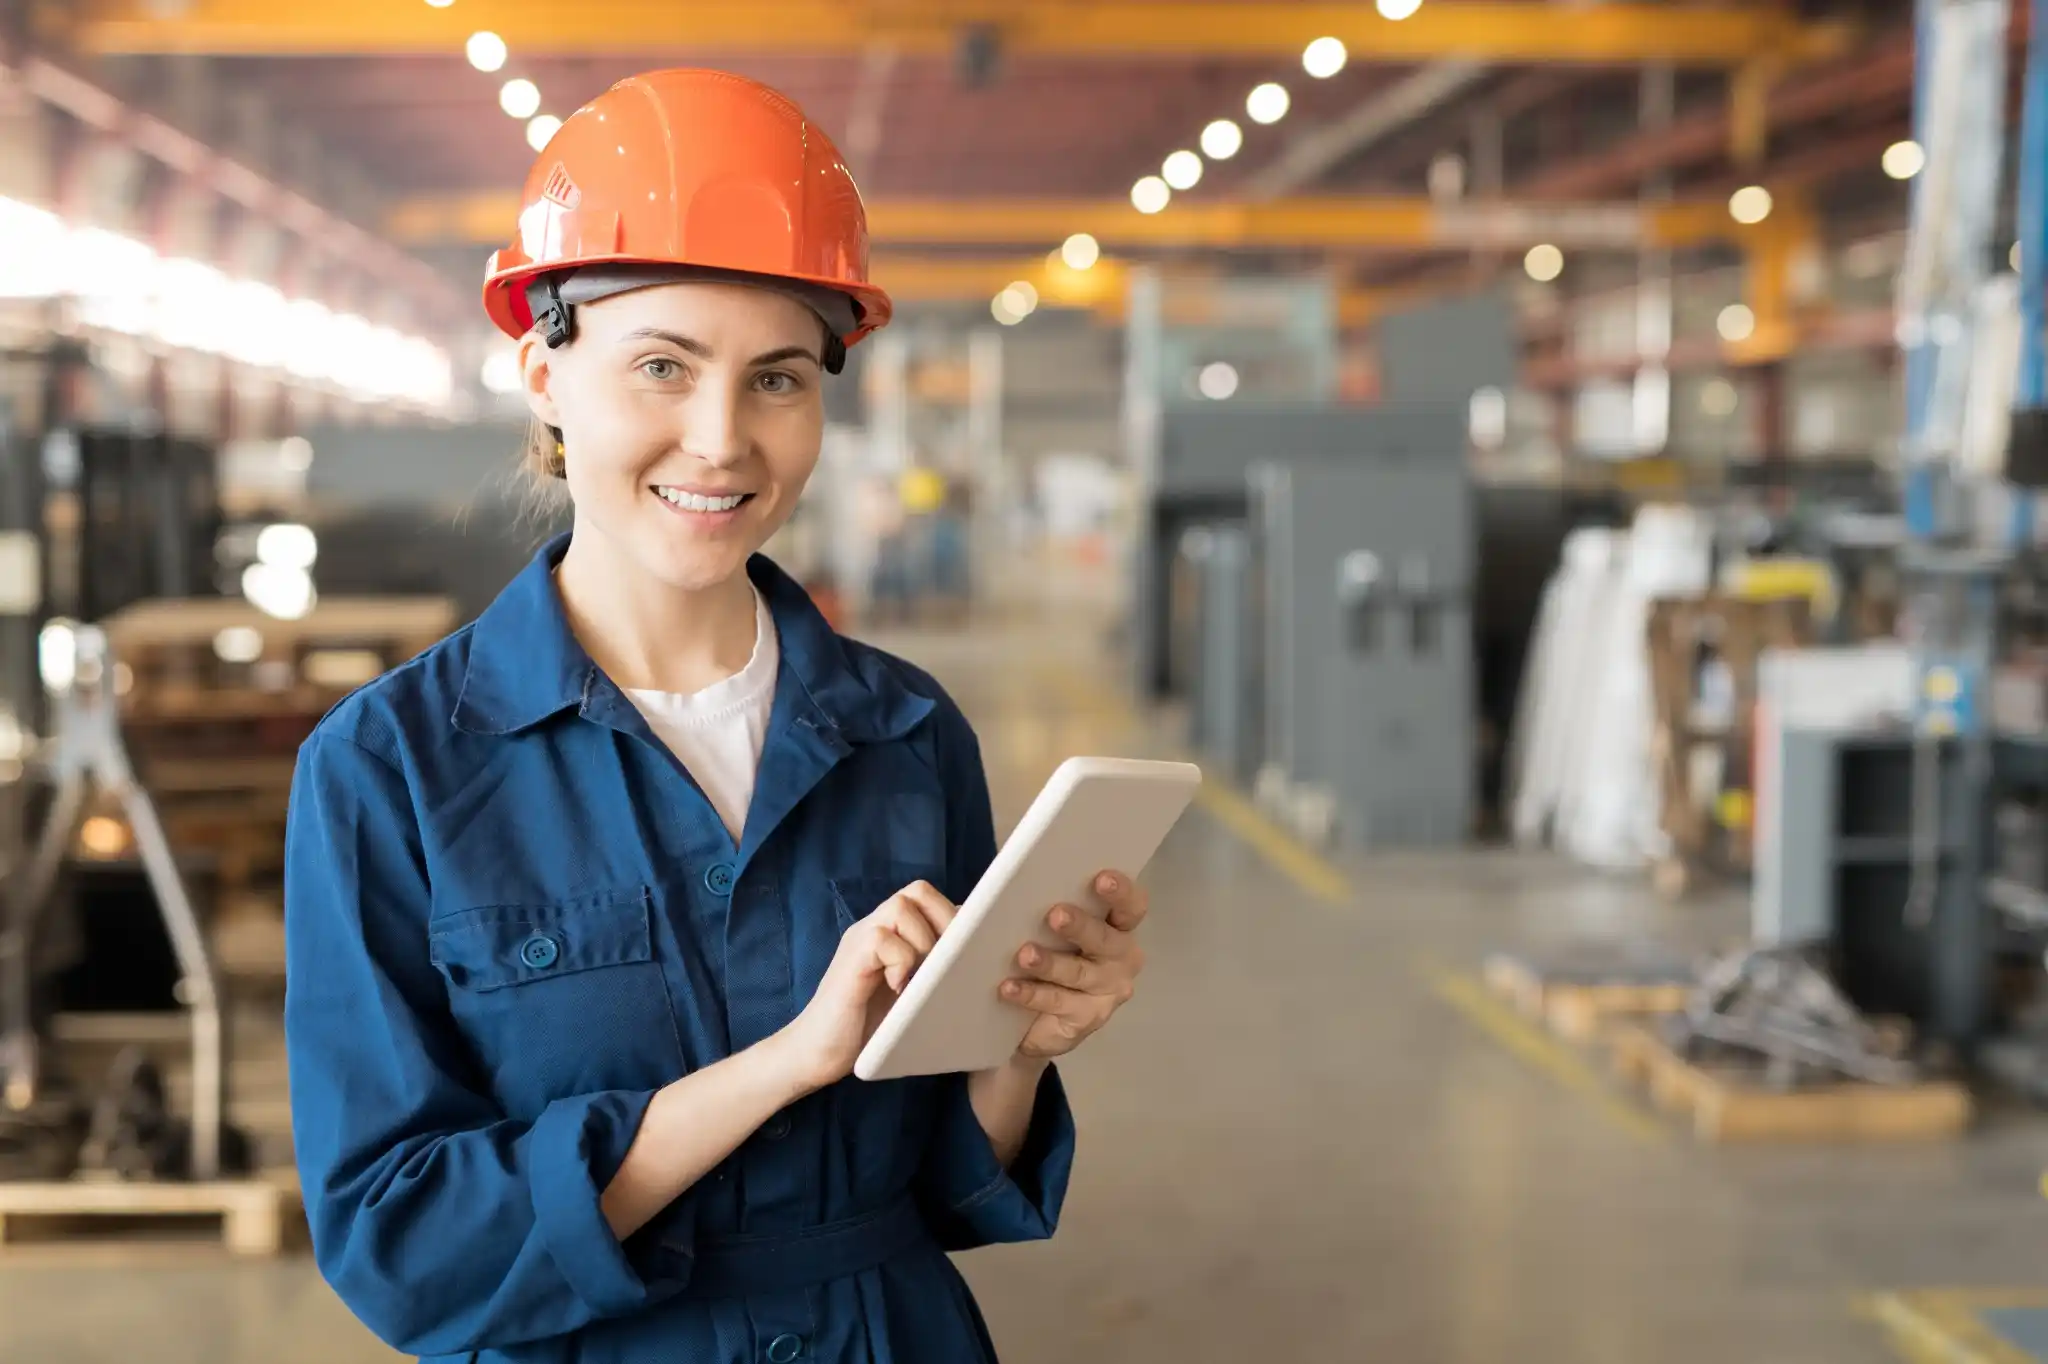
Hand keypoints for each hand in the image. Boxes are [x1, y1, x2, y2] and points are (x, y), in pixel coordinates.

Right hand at [775, 881, 955, 1091]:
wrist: (817, 1053)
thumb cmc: (869, 1028)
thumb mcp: (912, 994)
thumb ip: (934, 970)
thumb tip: (981, 957)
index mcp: (894, 932)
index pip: (930, 898)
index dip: (956, 915)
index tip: (974, 947)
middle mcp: (876, 927)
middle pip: (918, 891)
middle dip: (944, 923)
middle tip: (947, 963)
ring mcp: (860, 939)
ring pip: (902, 907)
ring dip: (923, 942)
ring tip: (921, 979)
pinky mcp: (851, 960)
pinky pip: (882, 938)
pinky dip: (900, 962)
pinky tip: (899, 988)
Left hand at [1001, 871, 1147, 1060]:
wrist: (1021, 1025)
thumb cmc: (1035, 957)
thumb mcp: (1039, 927)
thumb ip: (1039, 905)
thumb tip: (1014, 877)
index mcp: (1116, 926)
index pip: (1131, 906)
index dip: (1122, 892)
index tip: (1100, 879)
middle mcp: (1120, 958)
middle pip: (1107, 940)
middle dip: (1081, 926)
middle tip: (1055, 915)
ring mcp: (1106, 993)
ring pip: (1079, 973)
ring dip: (1050, 963)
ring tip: (1023, 954)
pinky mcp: (1086, 1021)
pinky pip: (1058, 1004)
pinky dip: (1031, 994)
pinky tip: (1007, 987)